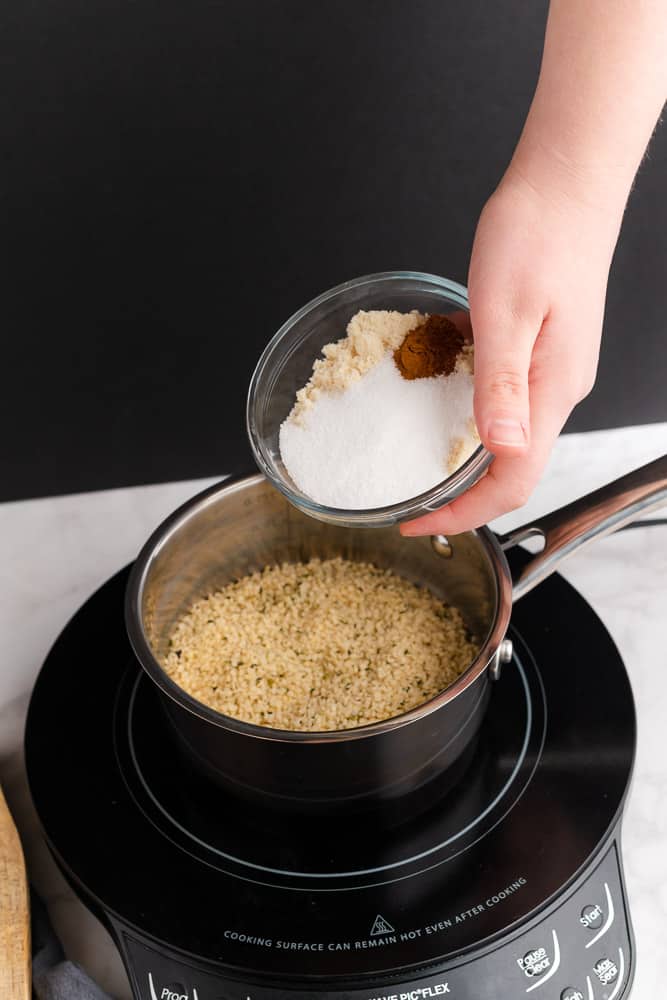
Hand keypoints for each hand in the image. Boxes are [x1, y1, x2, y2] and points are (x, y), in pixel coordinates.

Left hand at [402, 166, 621, 535]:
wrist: (566, 181)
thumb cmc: (538, 233)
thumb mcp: (505, 311)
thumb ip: (501, 384)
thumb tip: (502, 450)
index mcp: (552, 390)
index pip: (512, 482)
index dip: (463, 513)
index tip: (417, 524)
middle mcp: (555, 389)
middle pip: (509, 467)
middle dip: (458, 493)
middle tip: (411, 499)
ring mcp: (549, 369)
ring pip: (503, 433)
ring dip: (459, 451)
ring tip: (416, 455)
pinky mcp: (537, 348)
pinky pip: (500, 394)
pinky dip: (465, 403)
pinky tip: (436, 387)